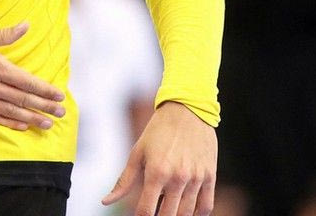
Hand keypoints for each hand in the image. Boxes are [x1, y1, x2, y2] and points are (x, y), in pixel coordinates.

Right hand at [0, 22, 65, 129]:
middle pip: (23, 99)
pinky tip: (22, 126)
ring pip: (11, 112)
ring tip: (47, 124)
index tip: (60, 95)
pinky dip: (9, 123)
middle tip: (60, 113)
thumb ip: (4, 35)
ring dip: (31, 118)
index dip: (45, 89)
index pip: (27, 81)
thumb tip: (26, 26)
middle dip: (44, 106)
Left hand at [103, 100, 217, 215]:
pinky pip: (206, 206)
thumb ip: (124, 181)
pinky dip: (197, 214)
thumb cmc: (158, 131)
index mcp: (156, 172)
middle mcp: (177, 177)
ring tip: (168, 209)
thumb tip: (105, 201)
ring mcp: (196, 178)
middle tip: (154, 211)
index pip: (146, 211)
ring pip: (186, 214)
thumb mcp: (137, 152)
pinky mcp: (209, 175)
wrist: (187, 110)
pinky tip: (187, 212)